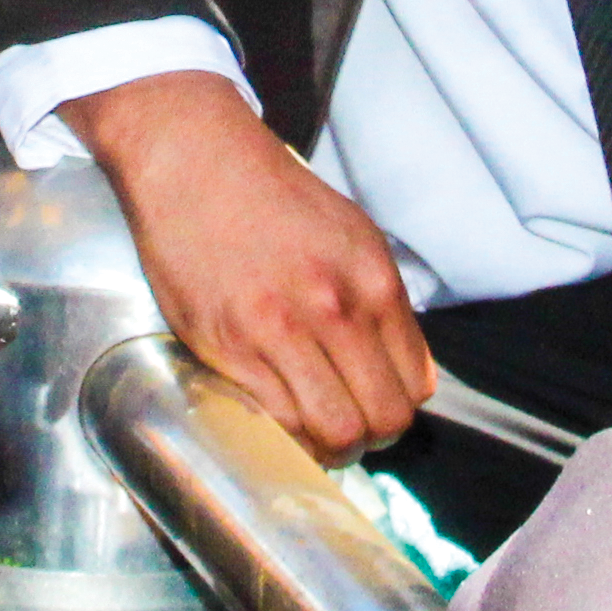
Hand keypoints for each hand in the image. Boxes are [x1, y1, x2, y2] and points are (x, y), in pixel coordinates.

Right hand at [66, 68, 430, 460]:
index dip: (399, 405)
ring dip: (331, 445)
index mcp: (372, 281)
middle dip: (373, 436)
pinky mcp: (226, 348)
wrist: (197, 165)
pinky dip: (286, 434)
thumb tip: (406, 373)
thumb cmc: (275, 200)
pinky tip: (280, 414)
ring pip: (333, 432)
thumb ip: (384, 305)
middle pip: (383, 418)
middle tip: (351, 427)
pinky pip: (276, 422)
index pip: (415, 384)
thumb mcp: (354, 237)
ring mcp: (277, 332)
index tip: (377, 404)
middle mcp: (333, 309)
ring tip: (315, 429)